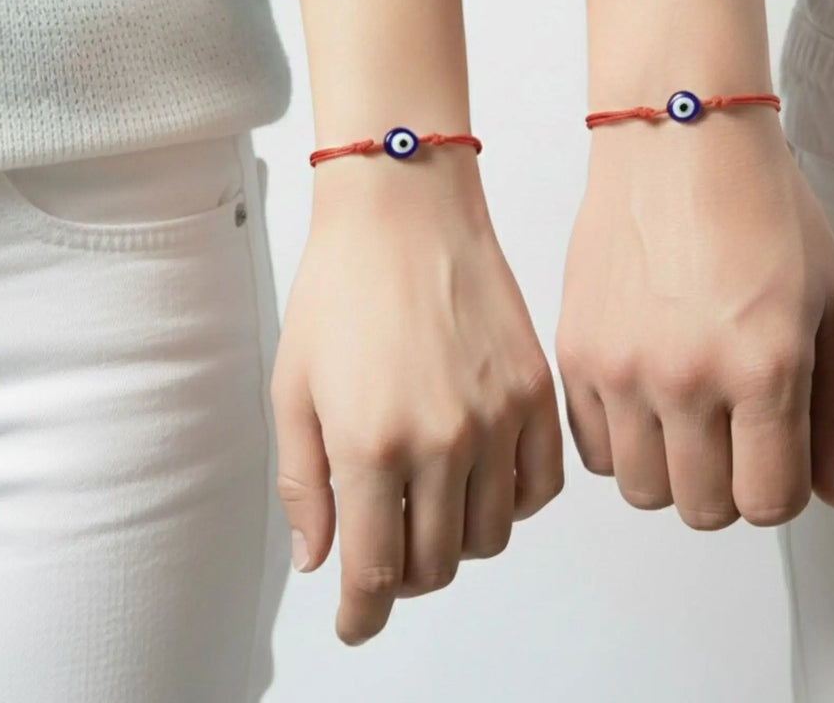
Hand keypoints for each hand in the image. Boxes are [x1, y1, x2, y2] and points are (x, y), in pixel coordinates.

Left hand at [270, 154, 563, 644]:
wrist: (405, 210)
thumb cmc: (343, 285)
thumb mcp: (293, 387)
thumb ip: (304, 482)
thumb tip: (320, 556)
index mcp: (372, 445)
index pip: (373, 572)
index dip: (361, 614)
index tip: (357, 623)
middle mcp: (442, 442)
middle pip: (434, 564)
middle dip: (402, 576)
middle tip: (385, 552)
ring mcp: (498, 418)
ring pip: (489, 535)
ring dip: (456, 542)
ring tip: (431, 510)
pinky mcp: (535, 392)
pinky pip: (539, 486)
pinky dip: (511, 504)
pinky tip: (482, 482)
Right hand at [555, 105, 833, 528]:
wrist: (678, 136)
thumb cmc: (759, 202)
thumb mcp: (833, 303)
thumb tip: (833, 491)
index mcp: (765, 367)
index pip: (769, 501)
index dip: (782, 491)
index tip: (778, 460)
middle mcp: (688, 377)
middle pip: (705, 508)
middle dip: (731, 485)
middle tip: (736, 436)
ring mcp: (623, 367)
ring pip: (643, 490)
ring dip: (674, 471)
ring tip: (688, 419)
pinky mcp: (576, 351)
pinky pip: (593, 447)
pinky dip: (624, 442)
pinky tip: (647, 399)